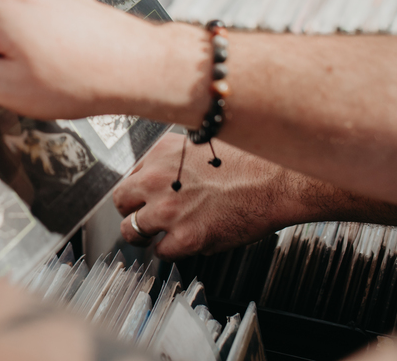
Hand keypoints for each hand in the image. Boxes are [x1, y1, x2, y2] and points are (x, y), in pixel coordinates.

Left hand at [113, 133, 295, 257]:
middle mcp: (156, 180)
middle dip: (130, 212)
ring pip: (132, 230)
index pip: (130, 176)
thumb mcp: (200, 144)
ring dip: (144, 235)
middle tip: (141, 218)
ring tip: (155, 236)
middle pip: (121, 202)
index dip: (138, 190)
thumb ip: (174, 160)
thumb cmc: (248, 162)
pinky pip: (161, 252)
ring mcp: (168, 210)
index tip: (142, 198)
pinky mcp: (185, 237)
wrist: (274, 180)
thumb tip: (161, 174)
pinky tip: (180, 245)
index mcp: (160, 154)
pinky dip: (168, 251)